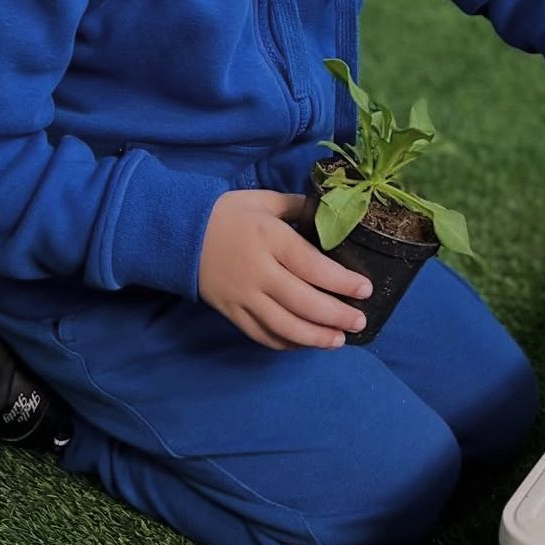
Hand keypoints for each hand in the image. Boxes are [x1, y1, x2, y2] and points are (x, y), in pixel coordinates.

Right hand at [198, 190, 371, 349]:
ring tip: (339, 340)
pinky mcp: (231, 312)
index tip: (365, 289)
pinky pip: (261, 334)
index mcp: (270, 239)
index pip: (312, 265)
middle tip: (360, 321)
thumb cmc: (227, 213)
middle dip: (335, 315)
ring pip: (284, 325)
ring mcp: (243, 296)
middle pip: (303, 301)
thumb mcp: (264, 201)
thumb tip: (330, 212)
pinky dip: (285, 342)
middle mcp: (258, 271)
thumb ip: (298, 206)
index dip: (341, 281)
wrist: (178, 233)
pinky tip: (304, 342)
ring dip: (314, 336)